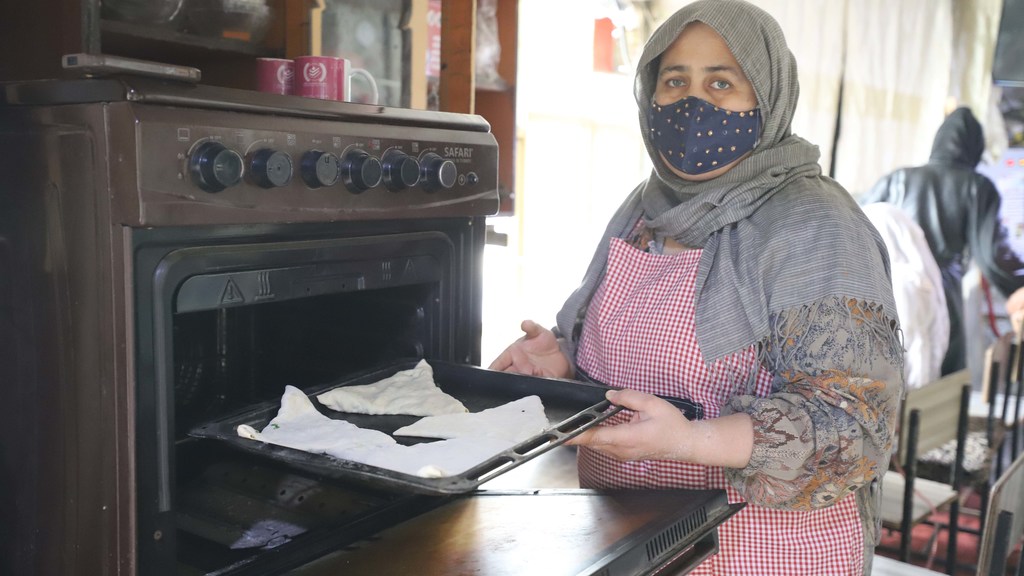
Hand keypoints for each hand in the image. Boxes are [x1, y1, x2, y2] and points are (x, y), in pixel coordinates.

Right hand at [488, 319, 570, 378]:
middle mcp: (518, 366)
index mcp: (513, 354)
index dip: (494, 369)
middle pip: (507, 375)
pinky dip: (536, 384)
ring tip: (526, 376)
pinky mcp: (541, 380)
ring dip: (520, 383)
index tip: (491, 373)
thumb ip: (532, 327)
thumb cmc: (544, 341)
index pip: (498, 364)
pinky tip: (538, 379)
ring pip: (520, 382)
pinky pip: (536, 384)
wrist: (561, 351)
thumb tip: (525, 323)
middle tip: (510, 378)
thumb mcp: (538, 331)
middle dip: (506, 379)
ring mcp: (528, 374)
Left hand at [567, 388, 693, 460]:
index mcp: (627, 437)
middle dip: (576, 432)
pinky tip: (591, 426)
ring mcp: (622, 455)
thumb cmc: (672, 425)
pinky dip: (595, 437)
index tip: (559, 434)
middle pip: (591, 442)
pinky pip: (604, 446)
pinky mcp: (624, 455)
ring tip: (571, 422)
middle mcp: (621, 450)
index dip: (575, 435)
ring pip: (596, 445)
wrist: (686, 444)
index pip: (594, 437)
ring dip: (585, 435)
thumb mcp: (653, 404)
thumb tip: (609, 396)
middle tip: (560, 421)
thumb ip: (629, 397)